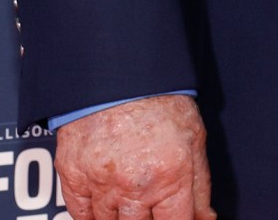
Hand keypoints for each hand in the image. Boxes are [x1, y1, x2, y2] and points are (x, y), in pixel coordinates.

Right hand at [55, 94, 215, 219]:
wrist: (118, 72)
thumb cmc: (160, 100)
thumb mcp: (194, 140)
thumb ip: (199, 187)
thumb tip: (204, 218)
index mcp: (168, 177)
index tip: (172, 216)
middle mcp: (133, 186)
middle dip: (147, 219)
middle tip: (149, 203)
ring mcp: (100, 183)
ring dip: (121, 217)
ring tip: (129, 199)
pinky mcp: (73, 175)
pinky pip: (80, 214)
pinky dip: (92, 217)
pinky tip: (103, 207)